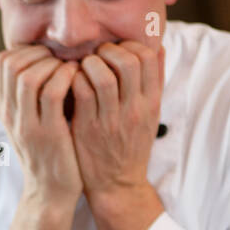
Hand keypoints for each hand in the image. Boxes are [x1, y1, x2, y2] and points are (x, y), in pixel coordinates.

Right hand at [0, 44, 83, 204]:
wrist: (51, 193)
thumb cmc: (50, 153)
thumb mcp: (33, 122)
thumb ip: (32, 95)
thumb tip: (47, 61)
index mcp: (5, 108)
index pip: (2, 62)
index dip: (28, 50)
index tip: (50, 56)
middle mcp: (10, 114)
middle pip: (11, 64)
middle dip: (40, 53)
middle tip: (62, 60)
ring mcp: (26, 124)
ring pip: (28, 76)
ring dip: (54, 64)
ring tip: (70, 69)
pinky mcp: (47, 134)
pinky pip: (51, 93)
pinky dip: (65, 78)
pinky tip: (78, 79)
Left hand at [68, 39, 163, 198]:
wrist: (117, 184)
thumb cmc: (131, 145)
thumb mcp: (151, 114)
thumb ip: (154, 81)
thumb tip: (157, 45)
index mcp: (151, 103)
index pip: (148, 58)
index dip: (130, 44)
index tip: (117, 49)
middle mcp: (134, 110)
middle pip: (129, 62)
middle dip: (110, 49)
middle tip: (98, 54)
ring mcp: (110, 120)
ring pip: (103, 77)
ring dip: (90, 63)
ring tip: (84, 66)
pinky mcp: (87, 129)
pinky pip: (81, 93)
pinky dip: (75, 79)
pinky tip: (72, 81)